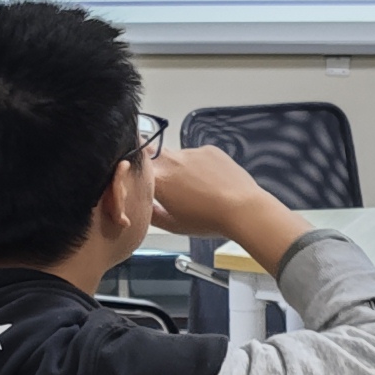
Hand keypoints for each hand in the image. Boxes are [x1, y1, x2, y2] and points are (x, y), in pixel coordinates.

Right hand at [147, 144, 306, 268]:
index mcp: (157, 179)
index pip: (131, 166)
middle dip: (153, 166)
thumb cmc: (207, 220)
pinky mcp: (208, 149)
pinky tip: (209, 182)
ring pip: (175, 156)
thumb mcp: (173, 225)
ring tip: (194, 188)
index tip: (137, 180)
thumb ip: (151, 213)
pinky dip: (197, 166)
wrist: (242, 209)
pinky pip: (195, 155)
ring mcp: (190, 152)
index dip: (133, 172)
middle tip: (164, 183)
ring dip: (178, 168)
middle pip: (150, 154)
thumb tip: (142, 206)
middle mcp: (170, 160)